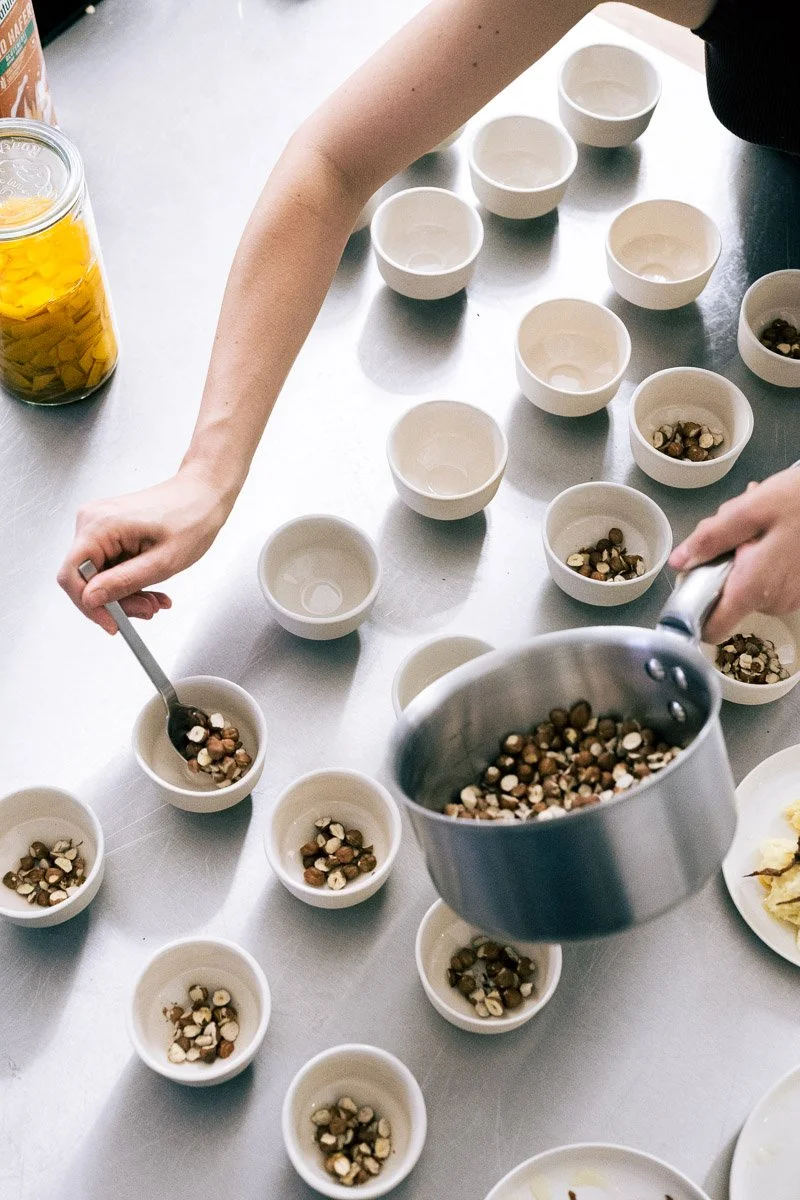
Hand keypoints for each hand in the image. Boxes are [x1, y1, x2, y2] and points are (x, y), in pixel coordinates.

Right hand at [57, 470, 230, 633]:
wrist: (203, 495)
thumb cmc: (192, 518)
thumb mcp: (163, 561)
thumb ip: (124, 582)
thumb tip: (91, 599)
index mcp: (100, 525)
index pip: (71, 575)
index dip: (88, 605)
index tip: (112, 623)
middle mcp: (92, 521)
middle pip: (87, 579)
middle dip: (116, 602)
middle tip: (147, 610)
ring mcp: (99, 525)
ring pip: (100, 576)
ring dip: (127, 594)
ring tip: (155, 600)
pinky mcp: (109, 530)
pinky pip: (110, 565)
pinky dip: (128, 581)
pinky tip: (151, 587)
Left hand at [669, 466, 799, 642]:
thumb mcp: (750, 509)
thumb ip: (711, 538)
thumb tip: (679, 561)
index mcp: (752, 587)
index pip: (713, 628)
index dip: (694, 612)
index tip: (691, 585)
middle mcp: (773, 601)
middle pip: (727, 593)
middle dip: (723, 561)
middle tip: (738, 527)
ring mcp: (791, 598)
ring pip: (748, 583)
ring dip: (745, 554)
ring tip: (761, 523)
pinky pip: (771, 579)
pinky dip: (765, 556)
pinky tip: (776, 530)